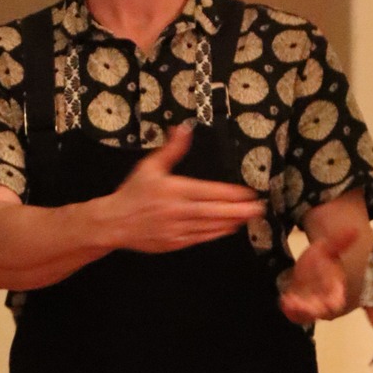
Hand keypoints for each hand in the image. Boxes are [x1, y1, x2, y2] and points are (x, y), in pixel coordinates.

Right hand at [105, 127, 263, 251]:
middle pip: (214, 211)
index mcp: (173, 190)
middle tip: (259, 208)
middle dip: (239, 211)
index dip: (230, 194)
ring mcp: (177, 229)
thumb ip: (172, 149)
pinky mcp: (175, 243)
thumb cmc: (133, 192)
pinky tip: (229, 228)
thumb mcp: (150, 166)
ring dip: (231, 222)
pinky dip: (217, 234)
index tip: (248, 193)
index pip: (208, 192)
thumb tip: (184, 129)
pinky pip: (201, 238)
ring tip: (249, 218)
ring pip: (210, 227)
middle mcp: (178, 211)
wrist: (114, 222)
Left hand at [279, 226, 358, 323]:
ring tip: (289, 301)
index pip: (338, 299)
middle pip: (321, 311)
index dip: (335, 301)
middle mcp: (324, 301)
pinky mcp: (297, 307)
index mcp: (336, 289)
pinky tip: (283, 300)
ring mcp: (310, 306)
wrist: (310, 265)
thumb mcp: (328, 247)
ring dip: (299, 311)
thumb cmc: (323, 257)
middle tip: (303, 303)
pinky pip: (294, 314)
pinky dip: (289, 310)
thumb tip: (354, 230)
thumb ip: (340, 241)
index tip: (332, 302)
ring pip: (306, 315)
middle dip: (313, 309)